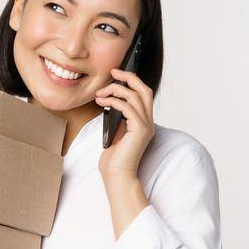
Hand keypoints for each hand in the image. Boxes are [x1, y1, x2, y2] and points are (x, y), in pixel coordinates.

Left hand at [95, 68, 156, 183]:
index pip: (143, 95)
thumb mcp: (115, 134)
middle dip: (129, 77)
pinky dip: (113, 101)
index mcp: (143, 122)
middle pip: (144, 90)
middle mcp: (148, 122)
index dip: (131, 82)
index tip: (116, 75)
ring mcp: (145, 126)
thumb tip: (110, 103)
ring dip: (115, 90)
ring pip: (135, 96)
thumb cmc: (113, 160)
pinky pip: (127, 107)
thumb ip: (117, 119)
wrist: (117, 176)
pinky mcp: (139, 130)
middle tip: (113, 72)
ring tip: (99, 93)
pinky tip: (101, 102)